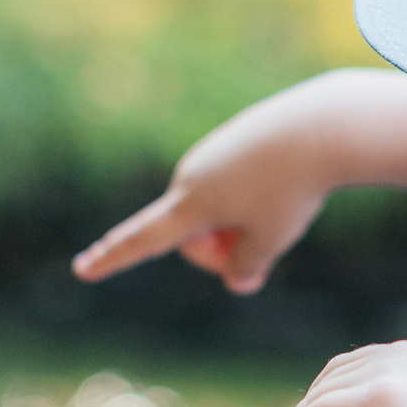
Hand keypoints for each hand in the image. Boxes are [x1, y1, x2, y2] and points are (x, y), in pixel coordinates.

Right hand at [72, 84, 337, 294]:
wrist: (323, 126)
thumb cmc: (294, 188)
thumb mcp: (273, 240)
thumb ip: (248, 266)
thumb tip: (238, 280)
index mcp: (191, 203)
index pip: (143, 240)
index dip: (113, 260)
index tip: (83, 269)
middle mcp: (190, 175)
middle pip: (193, 235)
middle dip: (219, 248)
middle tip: (265, 242)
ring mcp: (210, 155)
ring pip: (216, 209)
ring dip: (240, 221)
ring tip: (280, 199)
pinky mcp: (231, 142)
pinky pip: (234, 186)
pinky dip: (254, 195)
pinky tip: (283, 179)